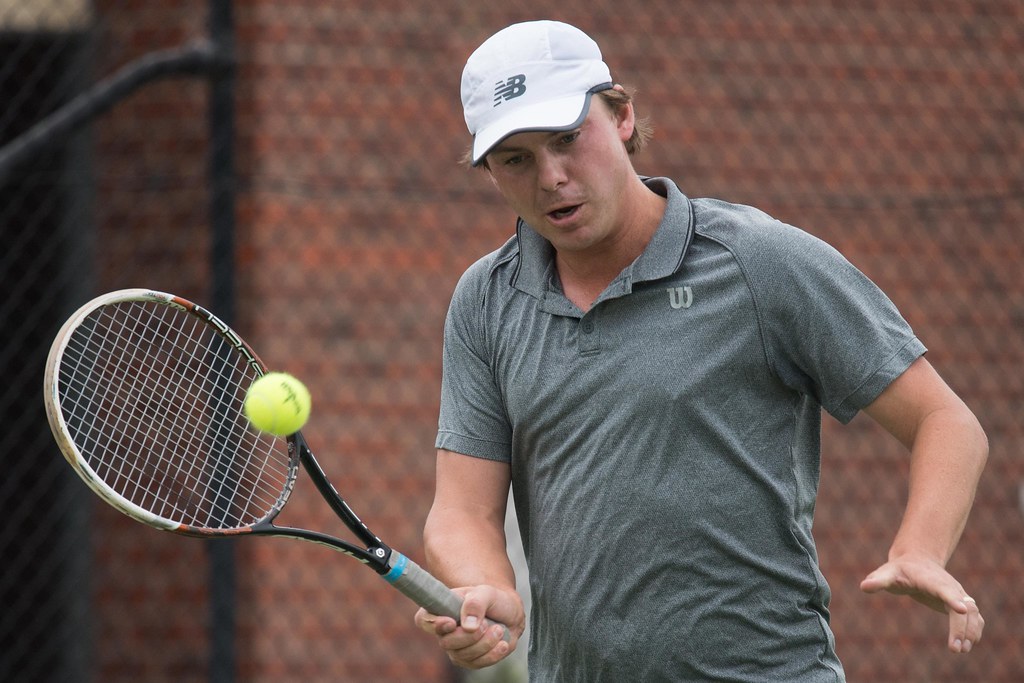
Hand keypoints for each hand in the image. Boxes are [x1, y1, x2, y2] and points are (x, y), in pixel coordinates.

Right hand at [414, 585, 525, 668]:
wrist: (510, 613)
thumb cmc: (493, 600)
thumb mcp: (486, 593)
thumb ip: (475, 603)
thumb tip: (468, 626)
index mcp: (442, 610)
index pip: (423, 619)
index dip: (433, 624)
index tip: (452, 622)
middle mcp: (445, 632)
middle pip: (446, 643)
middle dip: (469, 636)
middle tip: (485, 624)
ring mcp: (457, 649)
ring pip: (463, 655)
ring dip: (485, 643)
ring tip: (498, 629)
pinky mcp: (471, 661)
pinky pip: (478, 664)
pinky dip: (493, 654)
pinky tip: (502, 643)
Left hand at [860, 553, 983, 652]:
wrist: (917, 561)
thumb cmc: (899, 570)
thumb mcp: (886, 573)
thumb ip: (877, 580)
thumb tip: (864, 587)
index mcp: (931, 579)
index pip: (944, 588)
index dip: (953, 598)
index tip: (961, 610)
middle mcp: (950, 586)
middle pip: (962, 606)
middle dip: (961, 627)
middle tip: (954, 649)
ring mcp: (958, 594)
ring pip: (972, 613)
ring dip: (970, 632)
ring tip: (961, 650)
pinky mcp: (962, 602)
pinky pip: (975, 617)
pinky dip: (975, 630)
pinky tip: (968, 645)